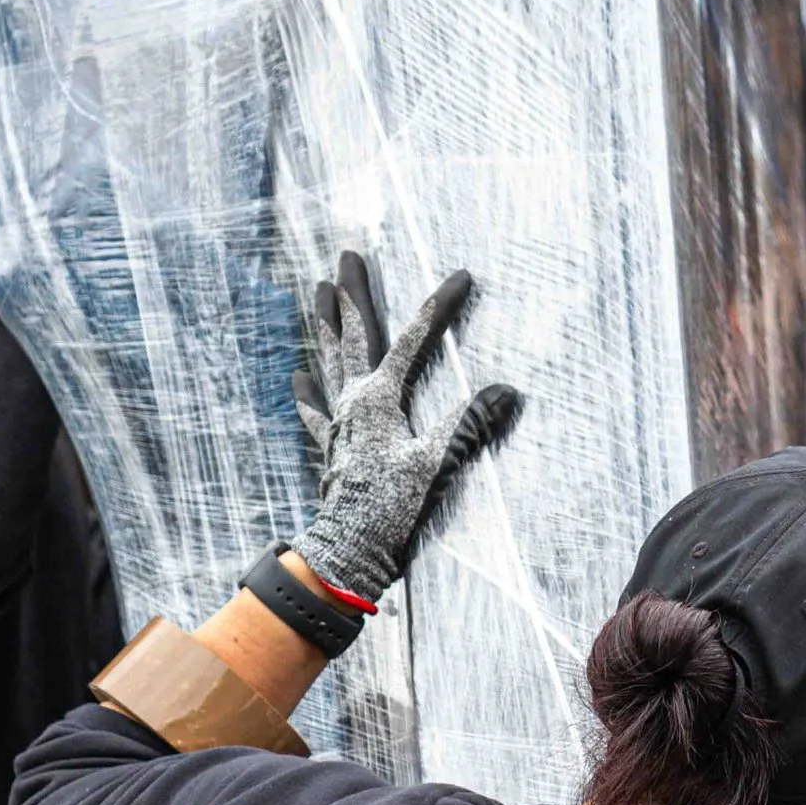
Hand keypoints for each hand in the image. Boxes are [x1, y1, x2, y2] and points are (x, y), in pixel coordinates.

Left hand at [293, 252, 521, 607]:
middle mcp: (354, 400)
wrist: (349, 549)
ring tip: (319, 292)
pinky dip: (308, 392)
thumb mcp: (437, 464)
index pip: (415, 339)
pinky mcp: (332, 446)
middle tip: (348, 255)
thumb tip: (507, 391)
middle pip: (355, 335)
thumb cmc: (391, 507)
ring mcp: (339, 422)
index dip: (440, 306)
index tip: (463, 277)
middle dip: (355, 294)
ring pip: (332, 360)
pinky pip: (316, 411)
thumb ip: (469, 424)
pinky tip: (298, 377)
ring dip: (327, 325)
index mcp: (380, 397)